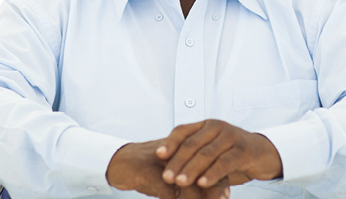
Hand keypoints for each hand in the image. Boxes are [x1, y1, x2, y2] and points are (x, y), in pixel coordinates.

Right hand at [106, 139, 229, 198]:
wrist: (119, 162)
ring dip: (195, 198)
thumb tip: (214, 193)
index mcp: (183, 150)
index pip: (206, 163)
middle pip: (199, 171)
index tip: (226, 195)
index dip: (218, 180)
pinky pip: (165, 189)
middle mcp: (175, 152)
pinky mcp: (147, 170)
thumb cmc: (149, 169)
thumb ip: (188, 184)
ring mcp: (161, 161)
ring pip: (185, 181)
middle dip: (212, 189)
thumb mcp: (170, 175)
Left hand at [156, 119, 282, 190]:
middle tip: (166, 177)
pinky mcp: (243, 150)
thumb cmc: (232, 155)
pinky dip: (212, 173)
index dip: (170, 142)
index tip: (157, 155)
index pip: (183, 130)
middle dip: (177, 161)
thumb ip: (194, 157)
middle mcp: (217, 127)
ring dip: (191, 169)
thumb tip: (167, 170)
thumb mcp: (212, 153)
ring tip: (180, 182)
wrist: (264, 154)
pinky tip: (203, 183)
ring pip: (207, 153)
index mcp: (206, 125)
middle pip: (192, 144)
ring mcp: (231, 137)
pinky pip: (225, 162)